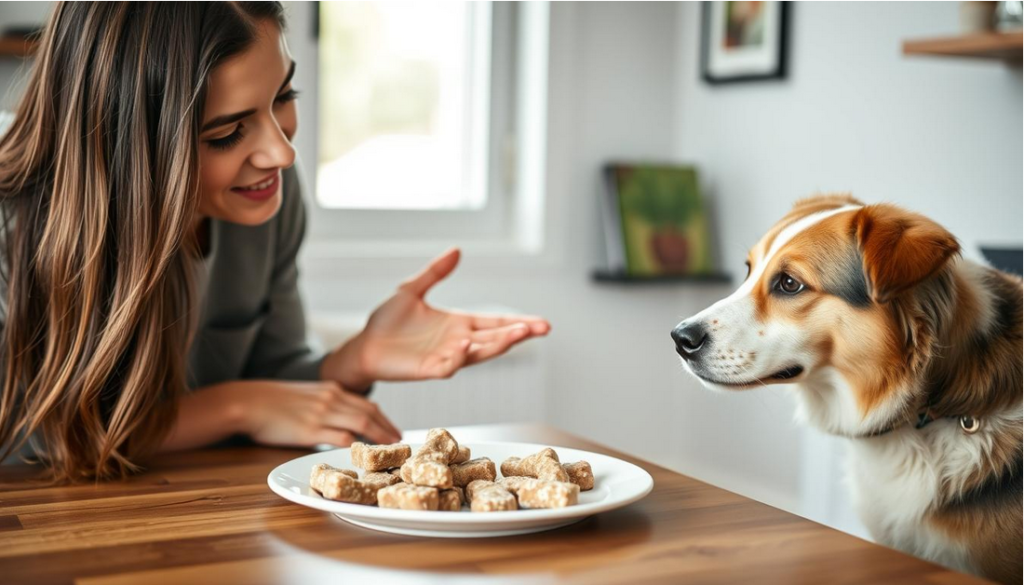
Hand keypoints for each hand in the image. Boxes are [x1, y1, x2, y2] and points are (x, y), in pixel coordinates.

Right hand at [234, 380, 401, 446]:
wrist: (247, 402)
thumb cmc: (272, 401)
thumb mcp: (306, 395)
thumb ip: (325, 404)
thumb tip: (339, 420)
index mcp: (331, 389)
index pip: (366, 403)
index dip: (383, 418)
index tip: (393, 429)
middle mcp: (331, 398)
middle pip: (370, 413)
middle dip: (388, 428)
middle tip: (400, 442)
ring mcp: (322, 413)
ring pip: (361, 423)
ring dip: (379, 437)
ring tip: (390, 450)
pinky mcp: (311, 429)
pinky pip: (341, 437)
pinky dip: (356, 445)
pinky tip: (363, 455)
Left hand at [324, 248, 549, 388]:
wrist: (363, 345)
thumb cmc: (387, 321)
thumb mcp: (412, 289)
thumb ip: (435, 272)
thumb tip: (457, 250)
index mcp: (458, 324)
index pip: (495, 322)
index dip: (518, 322)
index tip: (542, 323)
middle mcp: (458, 342)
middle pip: (495, 338)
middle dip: (519, 333)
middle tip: (542, 328)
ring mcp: (446, 357)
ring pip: (479, 353)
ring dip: (498, 345)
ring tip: (518, 333)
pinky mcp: (428, 369)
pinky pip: (448, 365)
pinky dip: (459, 357)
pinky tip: (467, 344)